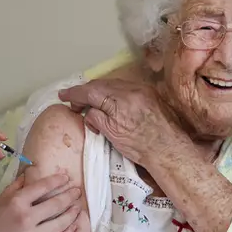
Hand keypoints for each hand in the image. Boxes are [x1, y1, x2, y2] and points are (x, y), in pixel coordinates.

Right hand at [0, 173, 81, 231]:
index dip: (57, 181)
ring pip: (61, 223)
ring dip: (73, 214)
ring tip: (78, 208)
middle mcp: (26, 217)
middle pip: (56, 204)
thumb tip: (29, 174)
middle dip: (70, 196)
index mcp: (16, 202)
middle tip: (78, 192)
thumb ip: (15, 188)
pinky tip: (73, 227)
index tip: (67, 178)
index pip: (42, 187)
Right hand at [57, 77, 185, 167]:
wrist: (168, 148)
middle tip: (76, 105)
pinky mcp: (147, 92)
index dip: (73, 93)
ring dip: (99, 91)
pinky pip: (124, 86)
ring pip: (112, 83)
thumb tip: (88, 112)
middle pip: (100, 84)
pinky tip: (109, 102)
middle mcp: (130, 90)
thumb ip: (96, 118)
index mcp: (118, 101)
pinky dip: (112, 92)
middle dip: (85, 92)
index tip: (63, 96)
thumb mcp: (111, 134)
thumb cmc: (141, 146)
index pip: (90, 91)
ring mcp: (140, 89)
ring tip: (91, 104)